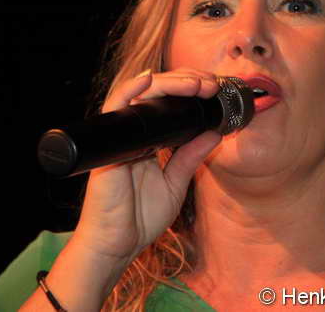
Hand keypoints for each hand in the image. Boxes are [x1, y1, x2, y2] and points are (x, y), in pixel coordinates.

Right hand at [71, 68, 221, 263]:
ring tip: (194, 81)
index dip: (189, 91)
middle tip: (210, 83)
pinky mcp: (109, 145)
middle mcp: (134, 134)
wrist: (116, 245)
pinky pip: (114, 110)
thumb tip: (215, 133)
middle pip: (156, 93)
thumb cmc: (139, 218)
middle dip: (185, 82)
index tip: (214, 89)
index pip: (168, 104)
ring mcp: (120, 137)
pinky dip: (130, 91)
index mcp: (149, 141)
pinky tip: (148, 80)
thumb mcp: (175, 183)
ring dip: (168, 83)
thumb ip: (191, 157)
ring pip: (139, 94)